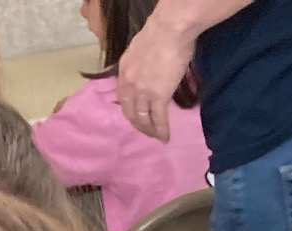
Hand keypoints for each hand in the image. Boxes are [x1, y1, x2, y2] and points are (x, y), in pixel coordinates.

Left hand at [115, 14, 196, 139]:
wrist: (169, 31)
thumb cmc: (159, 34)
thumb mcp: (139, 49)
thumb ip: (139, 64)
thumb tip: (147, 71)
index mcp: (123, 70)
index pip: (122, 97)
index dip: (129, 110)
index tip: (136, 116)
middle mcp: (128, 83)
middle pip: (130, 112)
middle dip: (138, 125)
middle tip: (146, 131)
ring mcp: (142, 91)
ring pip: (143, 118)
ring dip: (149, 130)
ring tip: (156, 137)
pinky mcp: (158, 96)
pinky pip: (159, 119)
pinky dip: (161, 131)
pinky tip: (165, 138)